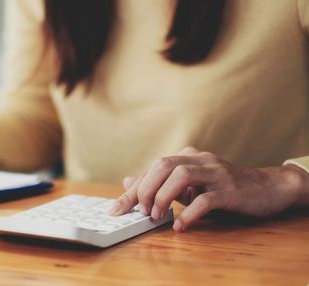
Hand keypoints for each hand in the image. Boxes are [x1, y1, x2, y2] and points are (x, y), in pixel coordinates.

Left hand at [108, 146, 308, 231]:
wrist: (267, 188)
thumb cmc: (223, 188)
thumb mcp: (189, 185)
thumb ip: (161, 183)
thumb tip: (128, 182)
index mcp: (188, 156)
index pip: (153, 168)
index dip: (133, 189)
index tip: (116, 209)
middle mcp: (200, 160)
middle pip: (163, 165)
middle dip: (146, 189)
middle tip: (142, 212)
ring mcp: (216, 173)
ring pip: (181, 175)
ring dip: (163, 197)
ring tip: (157, 217)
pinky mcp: (230, 190)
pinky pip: (205, 199)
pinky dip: (189, 213)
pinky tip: (180, 226)